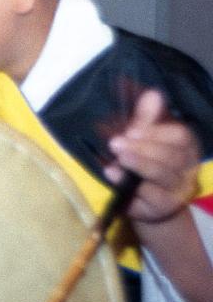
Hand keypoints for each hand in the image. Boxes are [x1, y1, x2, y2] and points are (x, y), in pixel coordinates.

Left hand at [104, 88, 200, 222]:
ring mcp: (178, 190)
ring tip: (117, 158)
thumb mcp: (142, 139)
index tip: (132, 131)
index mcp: (186, 148)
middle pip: (172, 156)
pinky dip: (129, 184)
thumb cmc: (143, 164)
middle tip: (116, 143)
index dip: (156, 132)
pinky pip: (151, 195)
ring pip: (163, 175)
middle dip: (142, 148)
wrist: (143, 202)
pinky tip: (112, 174)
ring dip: (138, 164)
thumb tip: (152, 94)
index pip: (181, 137)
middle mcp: (187, 169)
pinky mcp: (164, 207)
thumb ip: (146, 119)